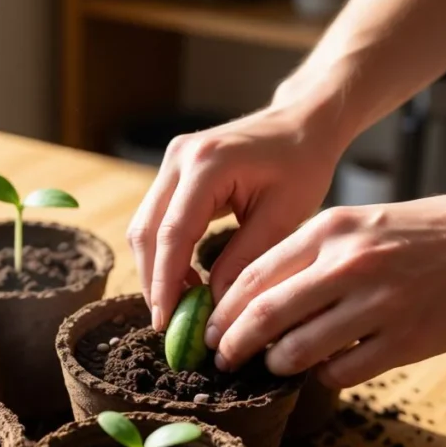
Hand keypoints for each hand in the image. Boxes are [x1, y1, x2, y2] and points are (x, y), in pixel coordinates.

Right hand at [126, 103, 343, 330]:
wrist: (301, 122)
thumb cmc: (302, 164)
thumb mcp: (284, 216)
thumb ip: (245, 260)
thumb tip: (213, 306)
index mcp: (207, 164)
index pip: (172, 233)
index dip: (165, 282)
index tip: (166, 321)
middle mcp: (178, 158)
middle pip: (145, 232)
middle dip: (153, 282)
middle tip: (168, 323)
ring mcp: (170, 161)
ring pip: (143, 227)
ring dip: (155, 269)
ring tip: (179, 306)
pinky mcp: (172, 172)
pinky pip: (155, 219)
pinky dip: (164, 253)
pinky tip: (185, 279)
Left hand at [205, 188, 445, 387]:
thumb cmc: (421, 233)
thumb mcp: (357, 224)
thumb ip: (307, 255)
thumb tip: (253, 298)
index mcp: (330, 230)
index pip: (252, 276)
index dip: (222, 311)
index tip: (209, 330)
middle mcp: (348, 264)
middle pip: (263, 316)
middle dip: (232, 345)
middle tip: (221, 360)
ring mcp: (378, 304)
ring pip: (297, 350)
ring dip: (275, 364)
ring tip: (272, 366)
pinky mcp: (405, 340)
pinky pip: (342, 371)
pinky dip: (323, 376)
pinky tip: (324, 370)